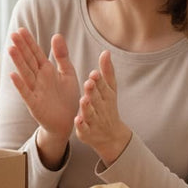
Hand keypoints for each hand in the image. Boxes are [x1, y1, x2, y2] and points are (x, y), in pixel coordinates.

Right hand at [8, 28, 79, 168]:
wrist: (67, 121)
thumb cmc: (67, 98)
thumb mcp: (68, 73)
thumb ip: (62, 55)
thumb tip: (56, 35)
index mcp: (47, 70)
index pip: (36, 53)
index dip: (29, 42)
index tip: (21, 29)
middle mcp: (39, 78)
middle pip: (29, 60)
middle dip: (21, 47)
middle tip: (13, 34)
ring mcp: (35, 90)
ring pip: (25, 73)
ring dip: (18, 62)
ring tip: (11, 48)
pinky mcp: (34, 104)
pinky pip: (26, 93)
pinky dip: (20, 85)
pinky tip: (13, 75)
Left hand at [74, 50, 131, 164]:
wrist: (111, 136)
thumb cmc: (108, 106)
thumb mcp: (110, 90)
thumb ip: (107, 71)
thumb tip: (106, 52)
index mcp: (106, 96)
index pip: (103, 87)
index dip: (99, 80)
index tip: (94, 73)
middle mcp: (101, 108)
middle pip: (97, 98)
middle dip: (94, 91)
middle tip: (89, 82)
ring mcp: (94, 120)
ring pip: (90, 113)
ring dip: (88, 107)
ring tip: (84, 99)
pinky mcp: (86, 132)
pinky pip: (84, 128)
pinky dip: (81, 125)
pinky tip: (77, 120)